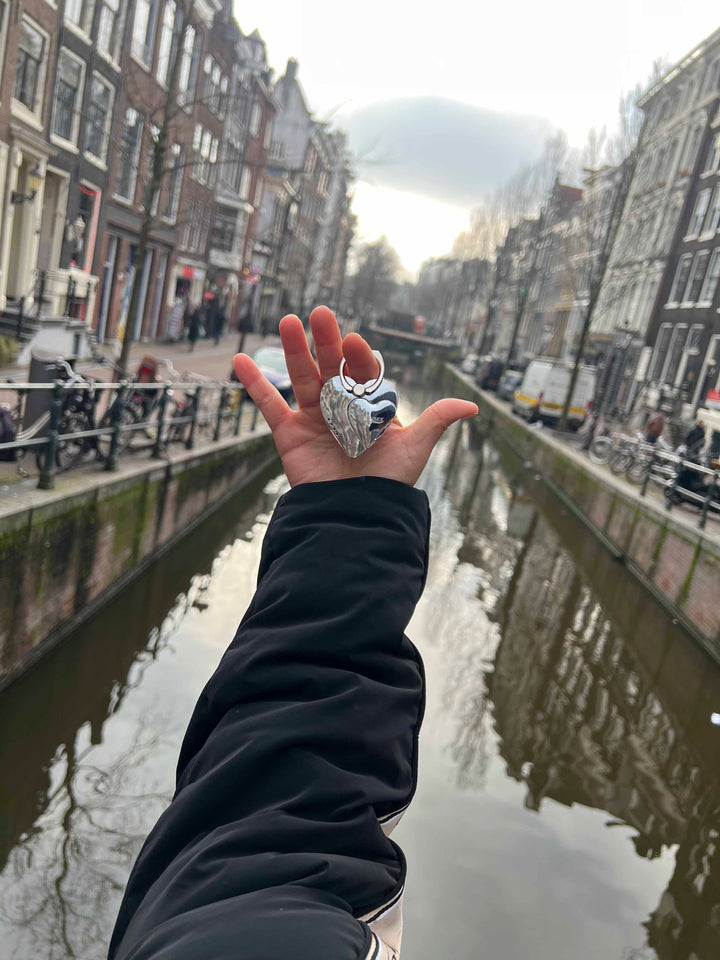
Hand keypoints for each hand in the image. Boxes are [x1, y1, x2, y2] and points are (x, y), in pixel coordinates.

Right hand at [233, 306, 477, 486]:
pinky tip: (238, 359)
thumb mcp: (414, 450)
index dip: (357, 357)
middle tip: (321, 314)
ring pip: (302, 377)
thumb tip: (472, 405)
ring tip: (288, 321)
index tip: (354, 343)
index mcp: (369, 405)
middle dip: (326, 341)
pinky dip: (254, 384)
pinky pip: (269, 405)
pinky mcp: (289, 433)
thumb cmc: (386, 485)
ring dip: (294, 350)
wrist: (353, 517)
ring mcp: (313, 417)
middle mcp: (340, 406)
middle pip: (331, 367)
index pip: (362, 372)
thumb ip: (435, 422)